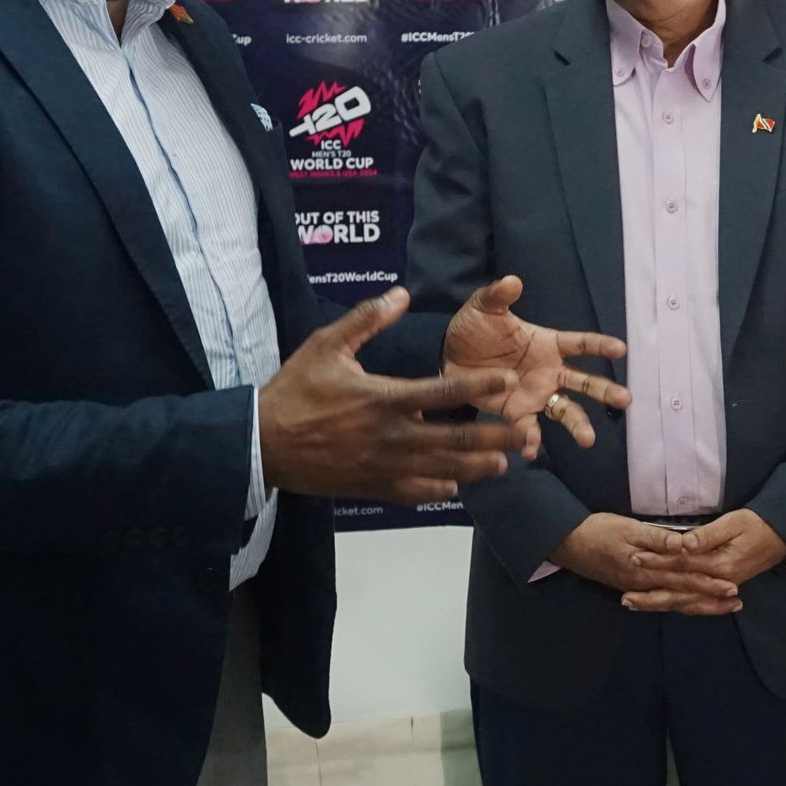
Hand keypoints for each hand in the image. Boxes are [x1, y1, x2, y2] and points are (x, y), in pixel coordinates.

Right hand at [259, 288, 526, 503]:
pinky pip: (415, 492)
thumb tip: (400, 293)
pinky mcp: (372, 487)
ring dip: (476, 468)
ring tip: (503, 465)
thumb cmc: (295, 390)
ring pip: (443, 470)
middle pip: (456, 438)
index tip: (508, 383)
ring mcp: (384, 465)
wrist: (262, 444)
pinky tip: (456, 486)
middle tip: (522, 434)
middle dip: (493, 437)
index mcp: (385, 397)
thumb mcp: (326, 345)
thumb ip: (366, 320)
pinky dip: (439, 490)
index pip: (444, 390)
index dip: (480, 386)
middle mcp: (392, 435)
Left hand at [442, 275, 630, 452]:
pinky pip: (529, 429)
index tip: (621, 349)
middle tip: (625, 400)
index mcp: (548, 344)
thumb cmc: (474, 329)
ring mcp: (537, 394)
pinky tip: (530, 449)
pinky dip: (531, 440)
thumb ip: (498, 296)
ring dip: (578, 424)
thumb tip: (512, 280)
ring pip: (566, 411)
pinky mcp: (518, 412)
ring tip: (588, 439)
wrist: (448, 356)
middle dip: (605, 391)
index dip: (601, 345)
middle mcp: (550, 371)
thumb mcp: (484, 308)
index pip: (581, 344)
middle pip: (584, 381)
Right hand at [550, 513, 741, 612]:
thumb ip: (656, 538)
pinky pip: (661, 601)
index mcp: (647, 569)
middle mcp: (645, 584)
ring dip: (698, 605)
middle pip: (683, 594)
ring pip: (674, 601)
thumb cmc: (599, 530)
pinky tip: (689, 606)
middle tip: (735, 603)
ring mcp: (638, 589)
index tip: (731, 587)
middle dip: (710, 599)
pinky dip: (678, 604)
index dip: (709, 582)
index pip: (685, 577)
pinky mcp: (632, 588)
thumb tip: (683, 545)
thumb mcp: (627, 528)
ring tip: (721, 607)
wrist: (569, 543)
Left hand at [622, 509, 785, 612]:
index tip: (634, 557)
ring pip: (686, 602)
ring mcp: (720, 588)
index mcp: (718, 565)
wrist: (782, 535)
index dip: (656, 561)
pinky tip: (663, 607)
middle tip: (625, 598)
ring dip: (660, 604)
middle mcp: (717, 582)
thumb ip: (707, 535)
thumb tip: (683, 544)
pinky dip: (678, 606)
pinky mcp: (721, 588)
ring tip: (635, 605)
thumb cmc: (757, 524)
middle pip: (679, 593)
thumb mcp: (733, 523)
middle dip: (651, 595)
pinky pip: (697, 603)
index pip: (681, 565)